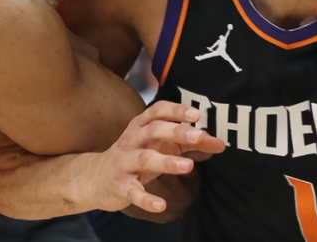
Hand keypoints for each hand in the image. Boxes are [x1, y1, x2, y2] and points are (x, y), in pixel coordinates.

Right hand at [85, 101, 226, 213]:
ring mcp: (123, 161)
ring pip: (144, 158)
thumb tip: (221, 144)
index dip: (176, 110)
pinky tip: (161, 205)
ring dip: (166, 162)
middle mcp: (131, 139)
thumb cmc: (136, 156)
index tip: (196, 114)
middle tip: (198, 136)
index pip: (158, 110)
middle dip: (176, 132)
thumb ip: (190, 144)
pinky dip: (146, 199)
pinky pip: (133, 191)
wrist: (95, 177)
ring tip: (188, 167)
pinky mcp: (119, 184)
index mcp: (141, 125)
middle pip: (154, 130)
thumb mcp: (161, 146)